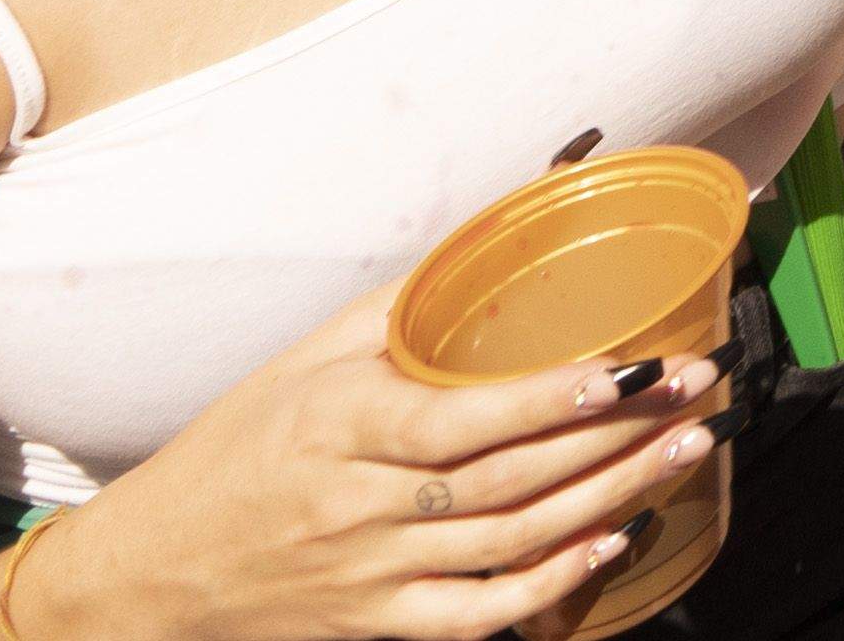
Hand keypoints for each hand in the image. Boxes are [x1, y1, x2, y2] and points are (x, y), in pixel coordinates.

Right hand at [18, 286, 721, 640]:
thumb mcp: (302, 364)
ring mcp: (368, 575)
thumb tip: (496, 241)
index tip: (635, 364)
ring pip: (510, 544)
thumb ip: (400, 311)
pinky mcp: (374, 627)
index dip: (556, 395)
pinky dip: (551, 586)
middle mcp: (356, 505)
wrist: (149, 573)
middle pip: (508, 477)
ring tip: (681, 452)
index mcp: (338, 426)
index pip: (463, 416)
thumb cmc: (234, 452)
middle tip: (694, 392)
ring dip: (608, 498)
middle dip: (614, 433)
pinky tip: (610, 544)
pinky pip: (477, 616)